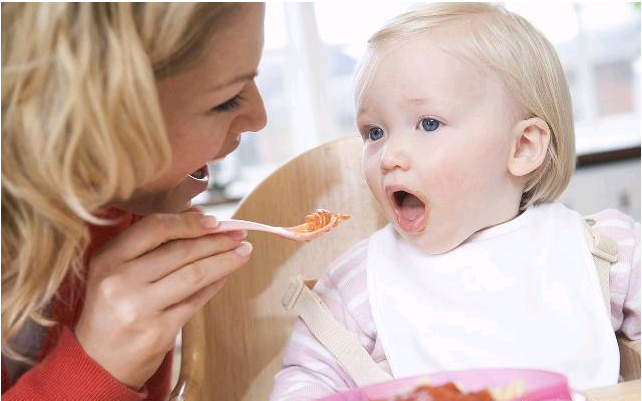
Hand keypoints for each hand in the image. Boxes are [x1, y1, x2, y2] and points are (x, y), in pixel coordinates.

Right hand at [74, 211, 251, 388]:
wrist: (98, 362)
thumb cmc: (113, 308)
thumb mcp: (117, 271)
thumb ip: (151, 243)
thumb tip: (199, 216)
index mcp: (107, 259)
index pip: (154, 228)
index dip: (188, 222)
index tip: (214, 221)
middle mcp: (119, 282)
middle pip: (180, 251)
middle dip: (216, 240)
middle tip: (238, 235)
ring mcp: (139, 308)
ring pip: (194, 275)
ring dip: (224, 260)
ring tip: (243, 251)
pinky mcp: (159, 332)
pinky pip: (196, 301)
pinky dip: (215, 284)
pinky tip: (226, 275)